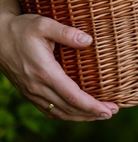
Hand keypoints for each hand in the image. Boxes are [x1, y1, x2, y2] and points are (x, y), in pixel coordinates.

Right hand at [0, 0, 118, 120]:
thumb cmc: (22, 28)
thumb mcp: (44, 24)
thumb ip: (66, 32)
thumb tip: (89, 40)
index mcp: (44, 72)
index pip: (72, 96)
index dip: (92, 106)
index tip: (109, 110)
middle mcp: (37, 86)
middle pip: (68, 108)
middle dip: (91, 114)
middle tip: (112, 112)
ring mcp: (31, 92)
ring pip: (58, 113)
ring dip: (80, 117)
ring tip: (100, 115)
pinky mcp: (28, 92)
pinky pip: (48, 110)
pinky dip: (66, 114)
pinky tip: (78, 113)